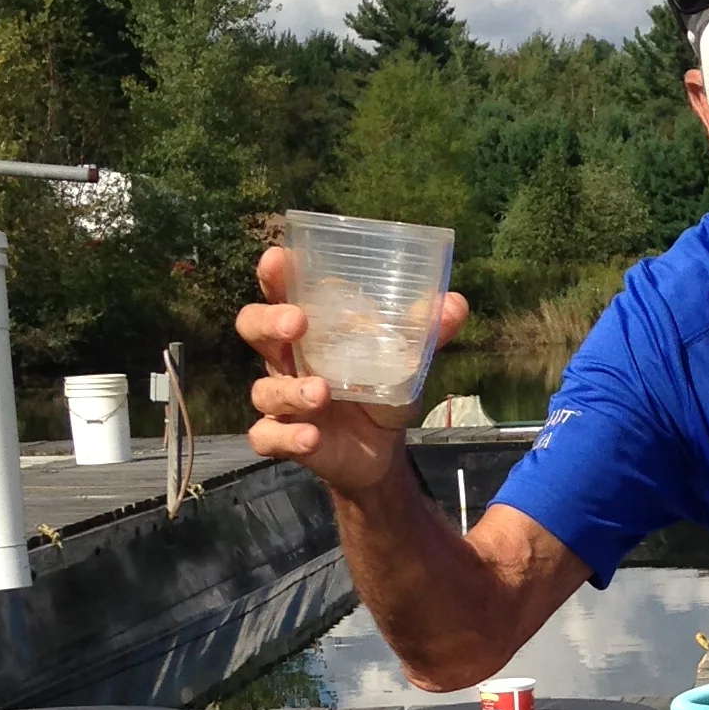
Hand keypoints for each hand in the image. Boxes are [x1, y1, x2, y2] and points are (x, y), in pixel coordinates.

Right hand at [237, 248, 469, 497]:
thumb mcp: (405, 362)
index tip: (278, 259)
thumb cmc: (381, 391)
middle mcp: (288, 359)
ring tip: (322, 392)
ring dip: (290, 390)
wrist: (382, 450)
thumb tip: (454, 302)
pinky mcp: (285, 437)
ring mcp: (282, 399)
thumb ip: (425, 333)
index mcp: (310, 330)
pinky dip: (286, 436)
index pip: (281, 292)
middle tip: (297, 322)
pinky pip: (267, 436)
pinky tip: (311, 437)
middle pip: (254, 328)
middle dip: (269, 321)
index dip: (274, 275)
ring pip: (264, 389)